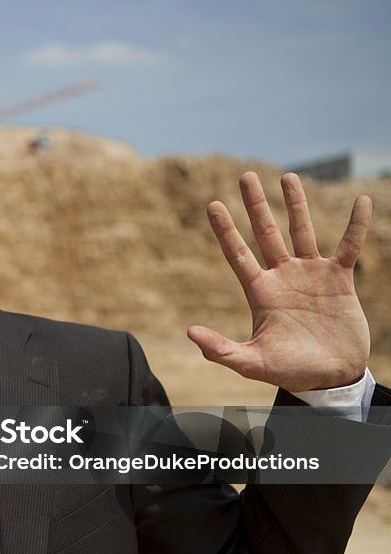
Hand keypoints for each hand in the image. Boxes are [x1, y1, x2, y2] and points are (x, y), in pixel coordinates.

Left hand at [187, 172, 370, 392]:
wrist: (332, 377)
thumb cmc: (291, 372)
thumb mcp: (252, 363)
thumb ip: (221, 350)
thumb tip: (190, 333)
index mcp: (260, 292)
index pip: (237, 254)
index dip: (226, 230)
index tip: (213, 204)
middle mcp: (283, 277)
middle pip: (266, 233)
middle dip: (256, 205)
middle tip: (245, 176)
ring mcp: (311, 275)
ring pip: (302, 231)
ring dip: (296, 204)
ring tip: (287, 176)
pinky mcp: (341, 279)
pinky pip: (349, 246)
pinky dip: (356, 225)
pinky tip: (362, 202)